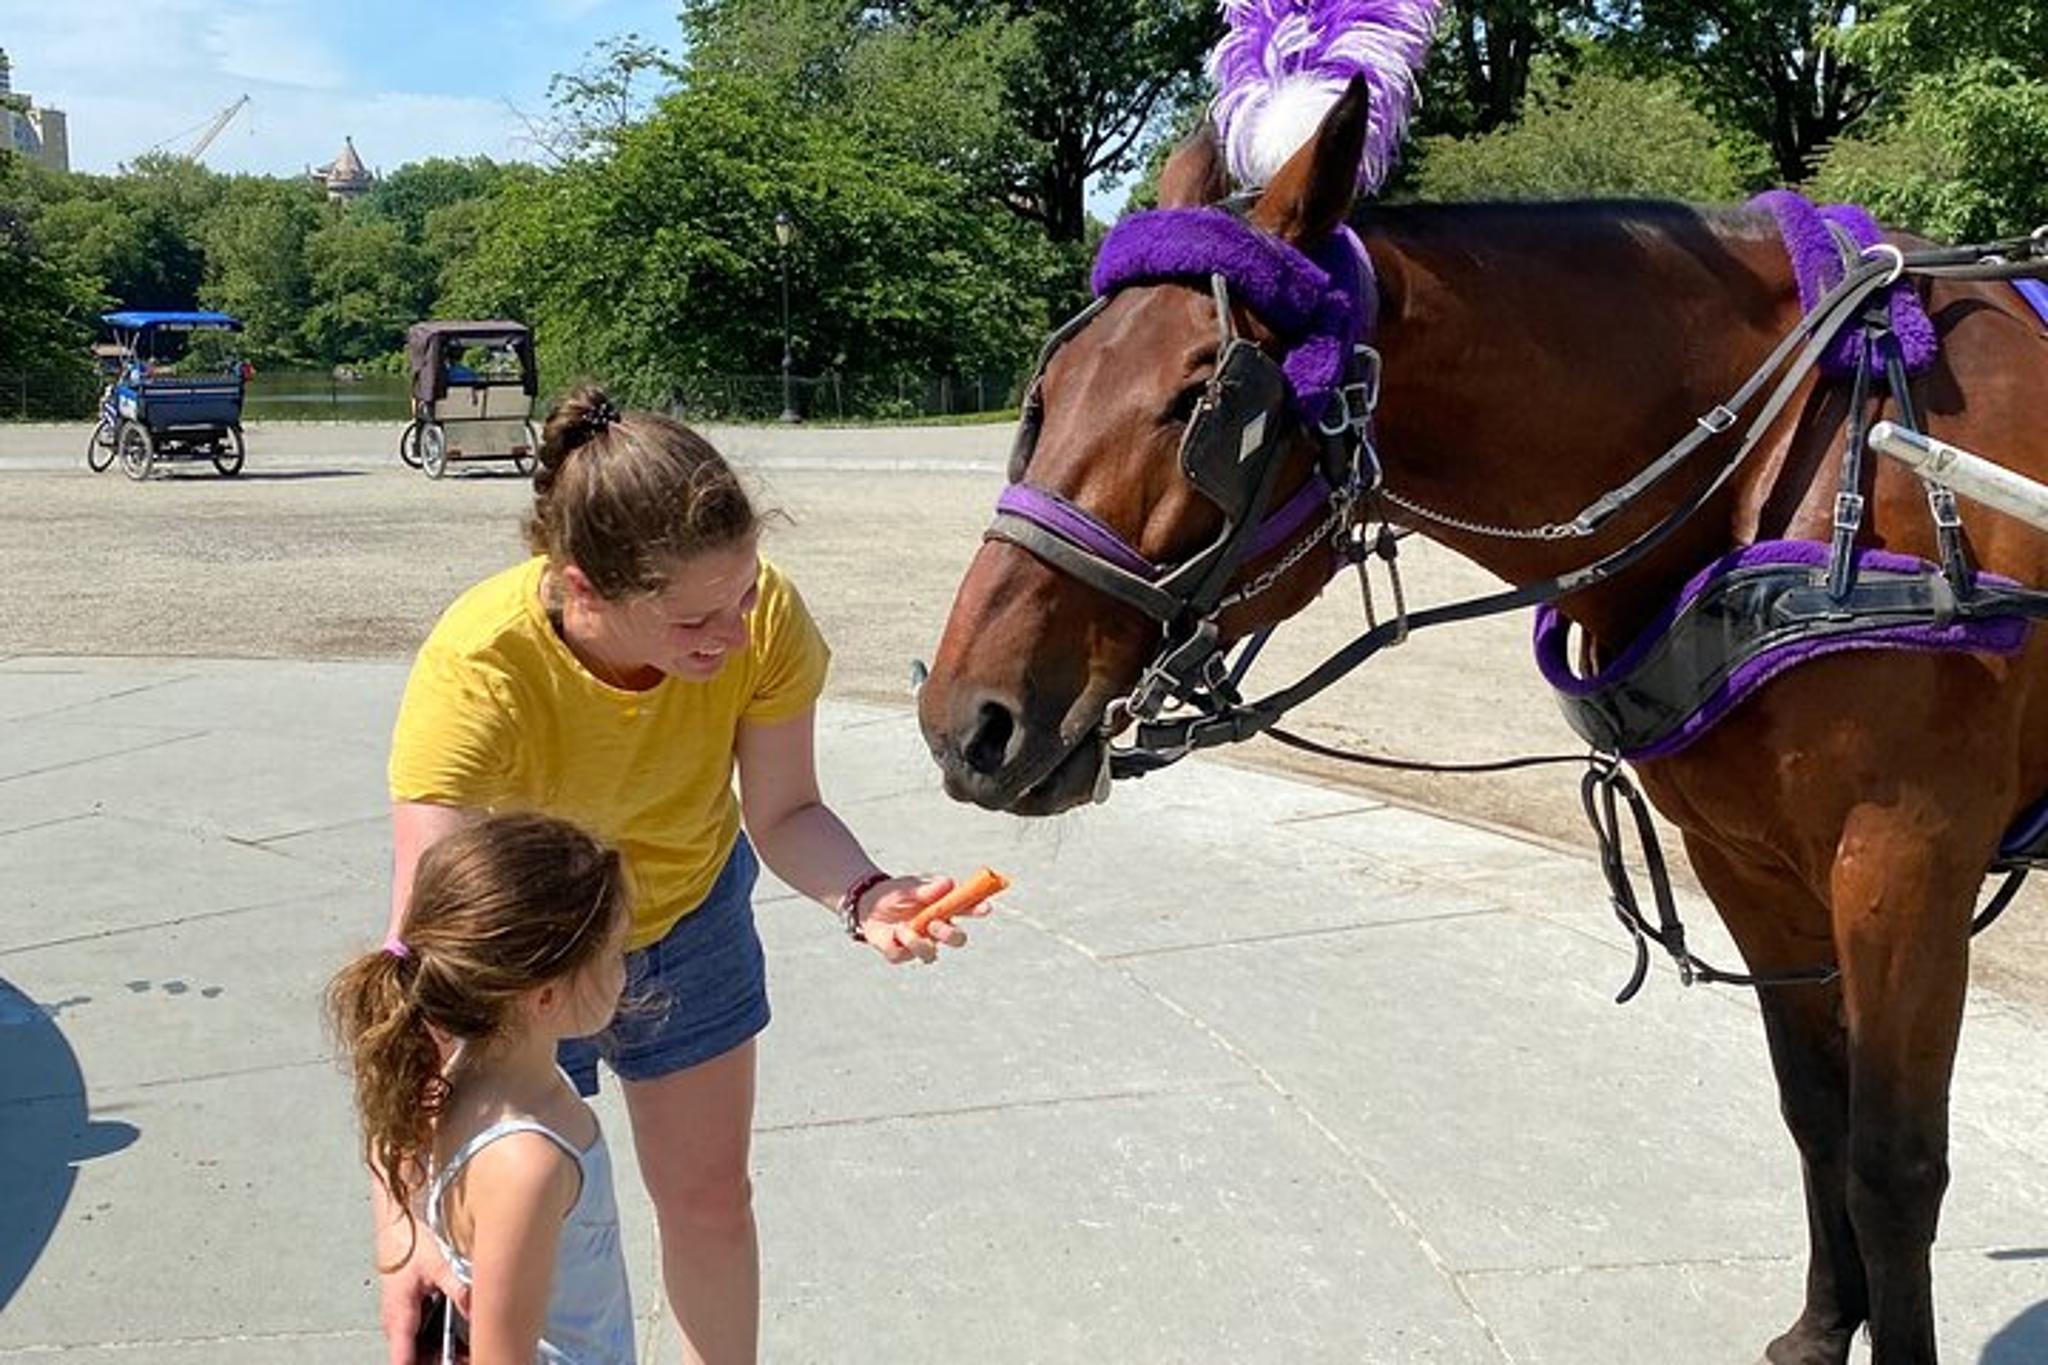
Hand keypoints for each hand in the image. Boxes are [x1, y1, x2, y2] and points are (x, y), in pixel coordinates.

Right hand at [378, 1222, 470, 1364]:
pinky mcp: (407, 1314)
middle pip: (414, 1360)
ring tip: (469, 1355)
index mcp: (400, 1315)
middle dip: (440, 1362)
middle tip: (469, 1359)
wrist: (395, 1227)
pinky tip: (460, 1345)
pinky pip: (419, 1340)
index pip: (403, 1359)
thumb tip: (474, 1306)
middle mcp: (396, 1323)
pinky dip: (438, 1345)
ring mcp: (400, 1320)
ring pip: (417, 1352)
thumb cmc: (408, 1243)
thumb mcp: (437, 1265)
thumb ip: (456, 1288)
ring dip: (439, 1356)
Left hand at [854, 875, 989, 963]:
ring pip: (930, 955)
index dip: (979, 910)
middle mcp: (936, 930)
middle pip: (957, 940)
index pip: (967, 910)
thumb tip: (948, 884)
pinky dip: (895, 943)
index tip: (986, 908)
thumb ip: (927, 889)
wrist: (868, 904)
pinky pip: (902, 956)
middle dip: (950, 935)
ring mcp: (920, 944)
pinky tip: (891, 933)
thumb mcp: (909, 887)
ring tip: (902, 929)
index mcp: (944, 910)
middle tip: (934, 924)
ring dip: (917, 943)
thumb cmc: (896, 893)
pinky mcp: (901, 954)